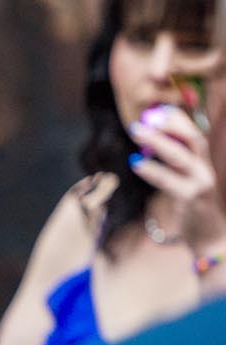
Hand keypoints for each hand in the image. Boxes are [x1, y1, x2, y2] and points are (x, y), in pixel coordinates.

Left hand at [127, 104, 225, 250]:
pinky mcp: (192, 200)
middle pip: (192, 140)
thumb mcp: (182, 181)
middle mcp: (205, 169)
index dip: (177, 120)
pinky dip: (153, 171)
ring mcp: (201, 183)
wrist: (208, 235)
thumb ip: (169, 163)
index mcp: (202, 162)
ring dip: (158, 142)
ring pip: (181, 157)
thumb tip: (145, 142)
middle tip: (140, 120)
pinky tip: (136, 163)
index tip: (157, 109)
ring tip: (136, 132)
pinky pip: (171, 182)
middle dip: (167, 126)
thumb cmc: (190, 206)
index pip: (193, 134)